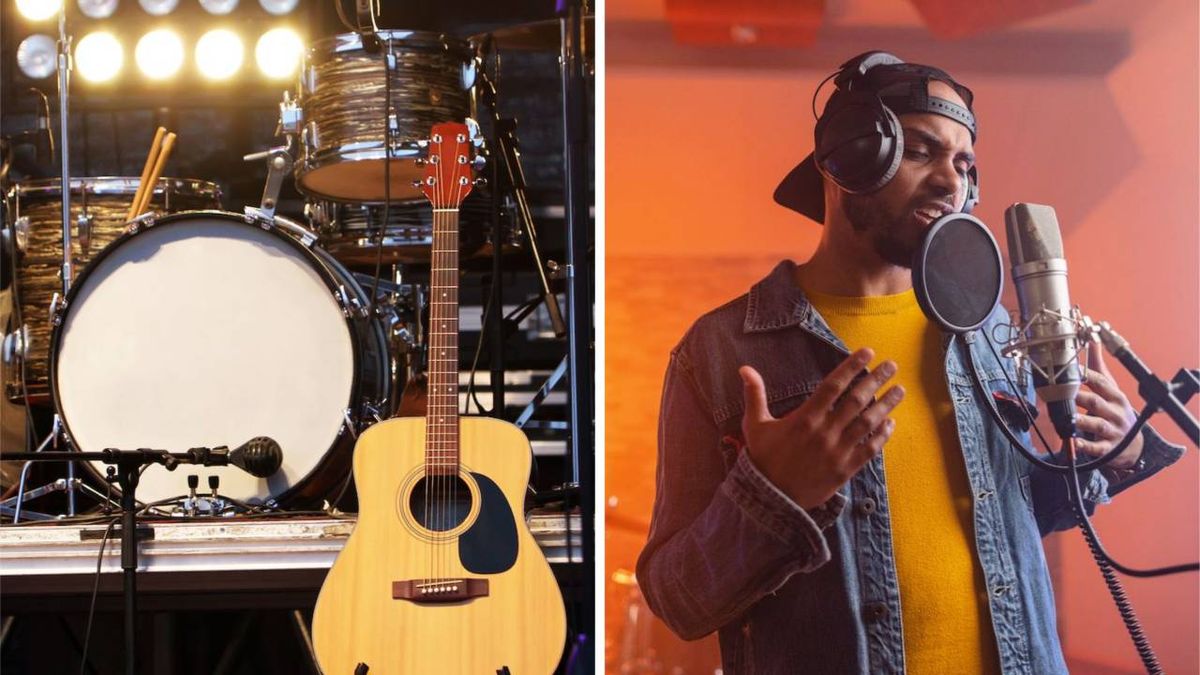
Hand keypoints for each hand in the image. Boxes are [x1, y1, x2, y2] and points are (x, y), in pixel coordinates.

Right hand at [739, 348, 904, 509]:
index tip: (867, 353)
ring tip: (900, 391)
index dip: (852, 367)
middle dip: (876, 380)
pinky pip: (869, 450)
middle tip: (891, 365)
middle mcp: (825, 432)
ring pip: (868, 423)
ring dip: (886, 405)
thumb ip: (754, 395)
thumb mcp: (754, 425)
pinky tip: (891, 424)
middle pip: (857, 400)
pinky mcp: (845, 470)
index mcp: (805, 418)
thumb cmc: (763, 459)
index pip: (833, 385)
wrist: (771, 499)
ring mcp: (838, 452)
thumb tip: (745, 368)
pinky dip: (882, 436)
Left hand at [1076, 348, 1142, 468]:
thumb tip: (1092, 339)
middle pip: (1096, 402)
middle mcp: (1115, 412)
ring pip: (1096, 424)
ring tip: (1069, 418)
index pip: (1100, 382)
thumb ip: (1098, 366)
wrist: (1134, 445)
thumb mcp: (1111, 389)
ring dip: (1082, 421)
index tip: (1070, 369)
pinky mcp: (1109, 449)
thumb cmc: (1116, 411)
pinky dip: (1085, 446)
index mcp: (1115, 396)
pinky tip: (1074, 443)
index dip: (1086, 375)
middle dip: (1080, 397)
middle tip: (1062, 393)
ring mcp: (1113, 431)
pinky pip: (1096, 448)